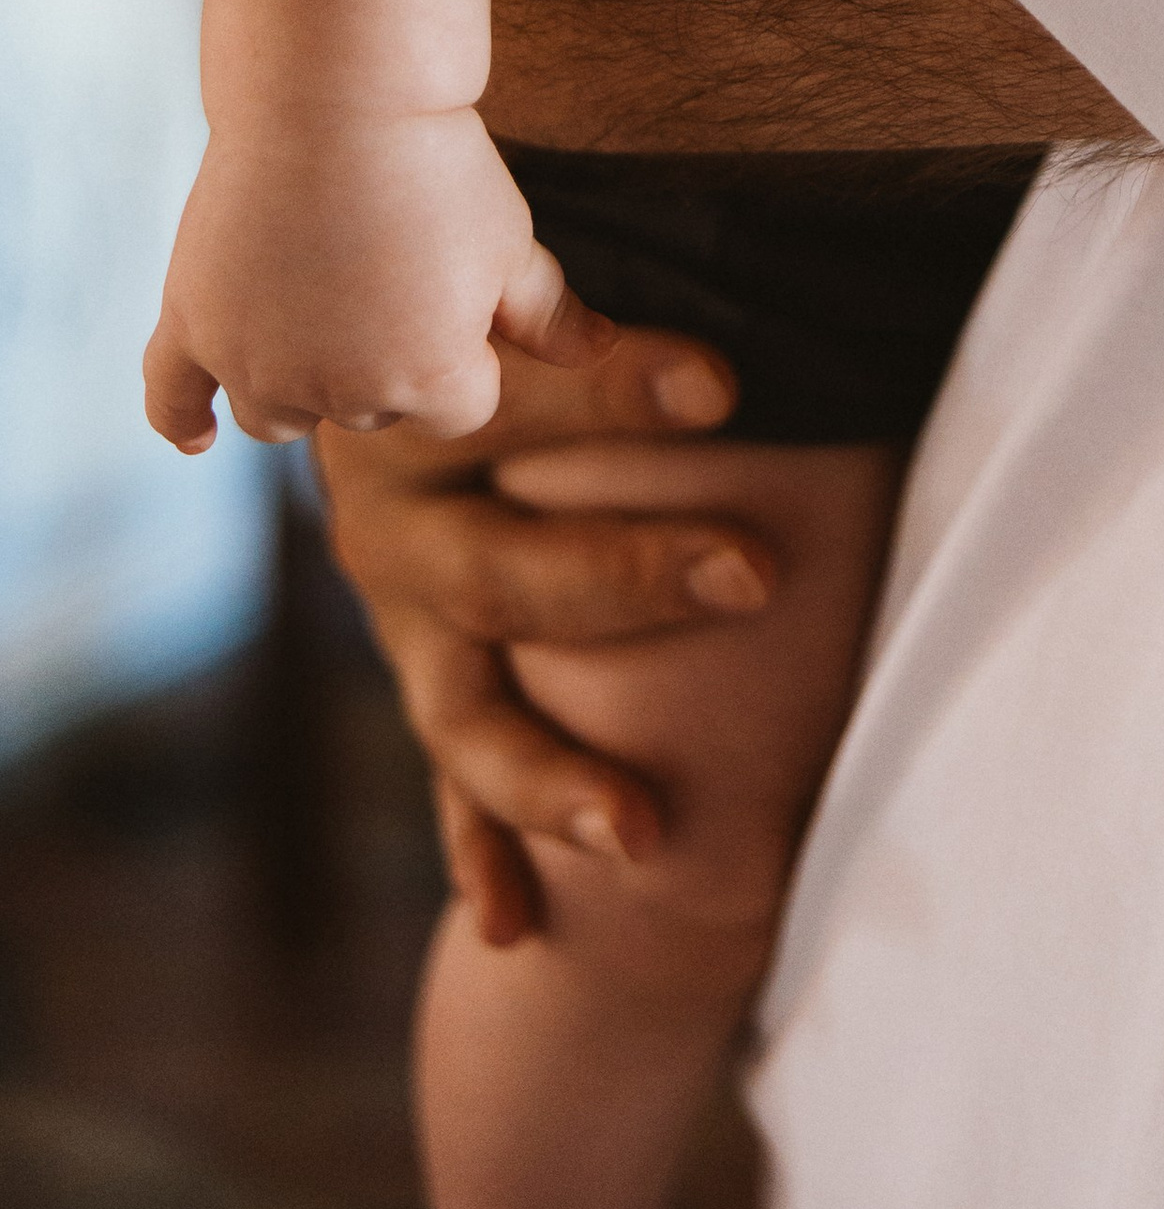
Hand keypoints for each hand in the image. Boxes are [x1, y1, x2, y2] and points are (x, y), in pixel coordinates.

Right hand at [144, 107, 611, 450]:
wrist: (338, 90)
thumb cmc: (439, 164)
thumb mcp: (511, 241)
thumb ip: (550, 315)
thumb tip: (600, 352)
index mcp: (427, 381)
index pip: (461, 409)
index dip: (466, 348)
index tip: (454, 280)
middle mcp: (336, 392)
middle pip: (368, 409)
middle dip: (384, 355)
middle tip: (385, 263)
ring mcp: (254, 363)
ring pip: (280, 415)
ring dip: (302, 386)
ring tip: (319, 327)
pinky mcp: (191, 322)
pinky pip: (171, 398)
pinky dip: (183, 421)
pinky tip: (198, 437)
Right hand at [314, 329, 772, 941]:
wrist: (362, 343)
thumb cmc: (483, 303)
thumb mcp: (514, 281)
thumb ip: (583, 306)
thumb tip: (717, 321)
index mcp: (423, 409)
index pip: (525, 398)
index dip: (621, 387)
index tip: (729, 388)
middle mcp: (396, 524)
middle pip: (511, 573)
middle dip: (634, 579)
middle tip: (756, 575)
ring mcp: (403, 618)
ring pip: (469, 713)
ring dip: (555, 778)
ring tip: (647, 833)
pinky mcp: (425, 675)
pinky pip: (452, 780)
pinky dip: (483, 850)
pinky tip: (517, 927)